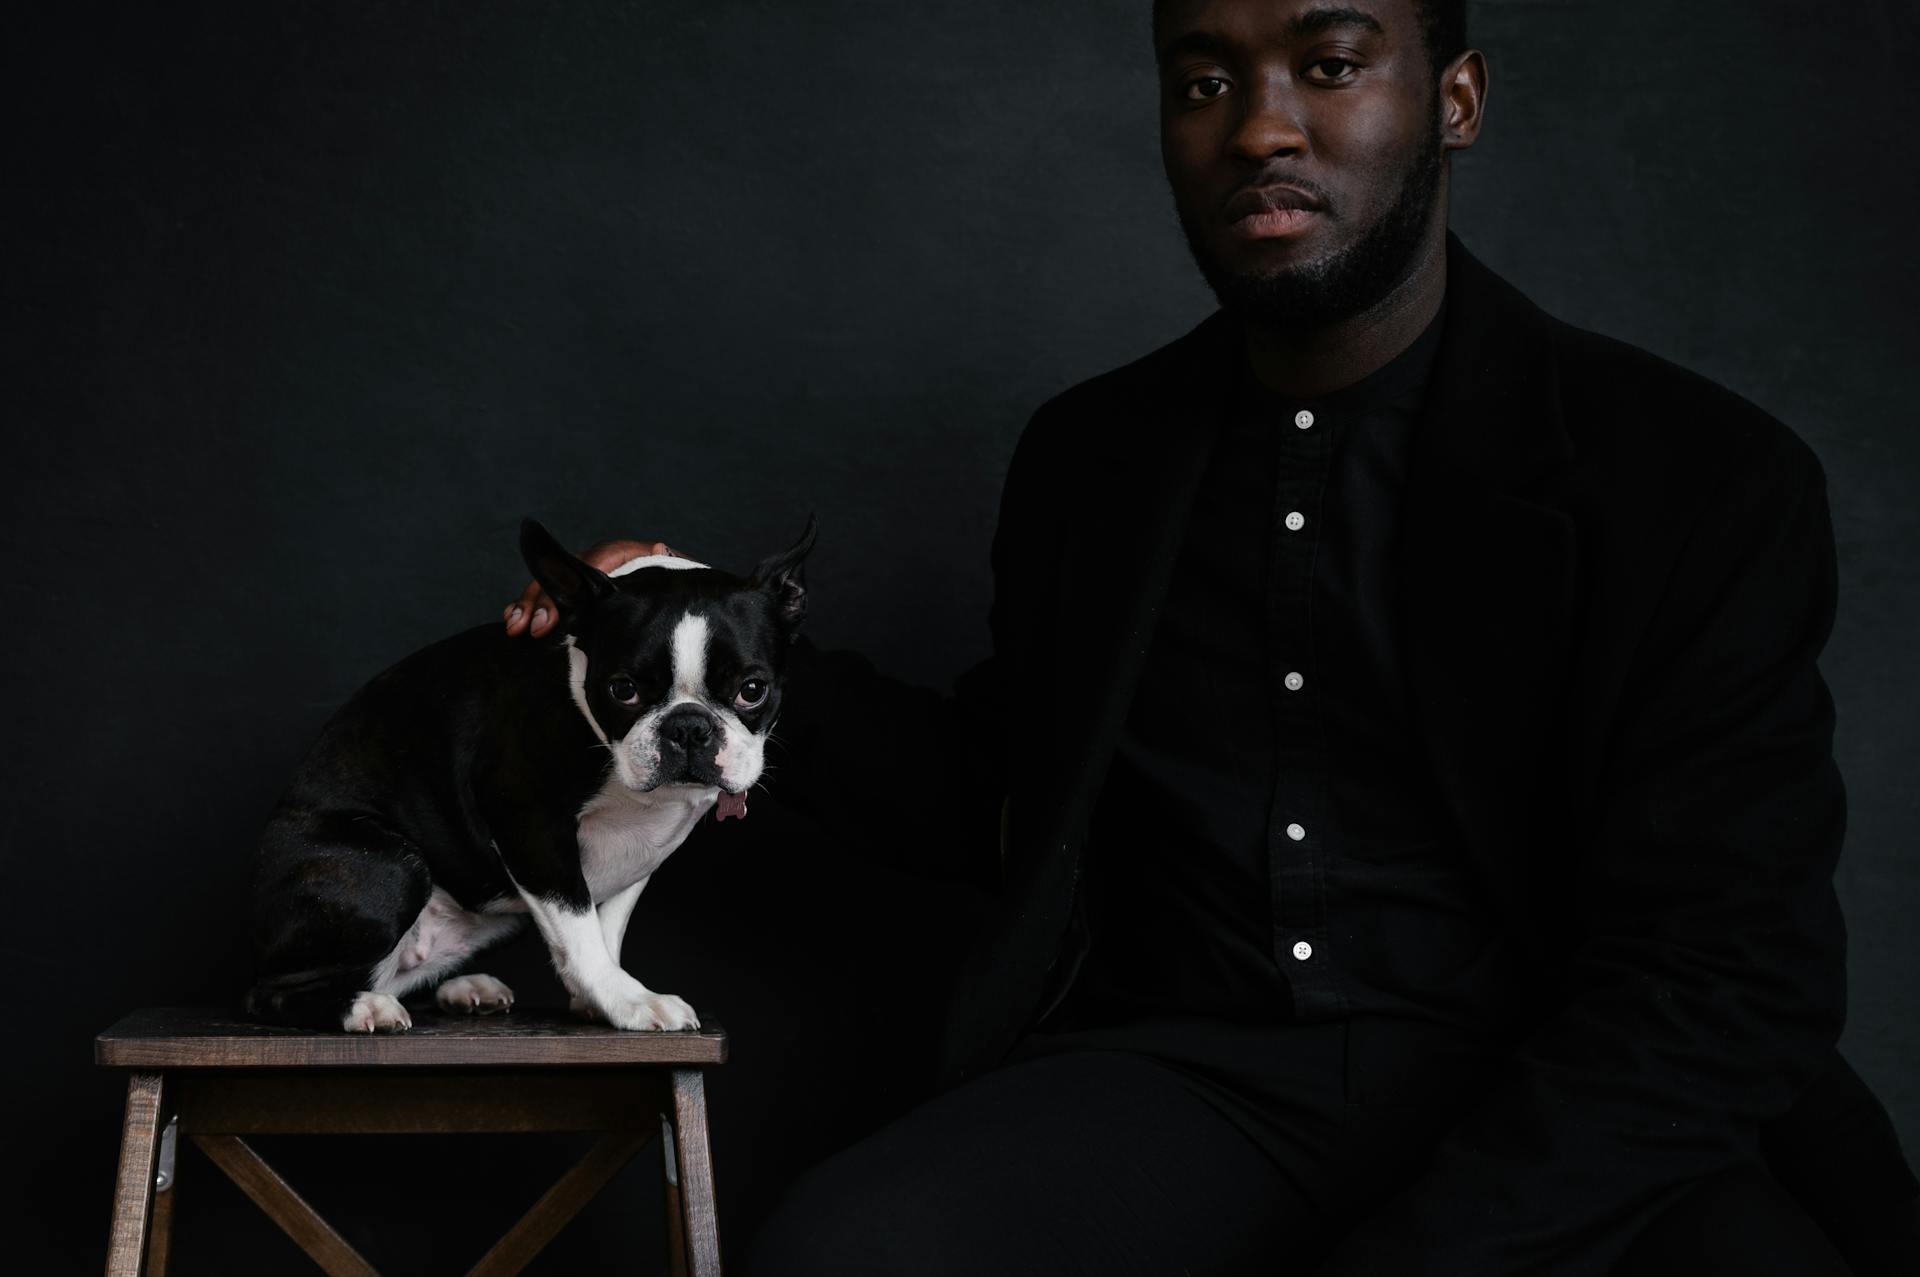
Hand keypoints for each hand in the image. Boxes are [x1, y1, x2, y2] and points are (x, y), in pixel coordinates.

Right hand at [504, 538, 678, 637]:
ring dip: (528, 605)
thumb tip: (658, 550)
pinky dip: (527, 606)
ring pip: (547, 584)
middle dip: (544, 600)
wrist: (666, 589)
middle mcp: (593, 560)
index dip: (571, 582)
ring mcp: (578, 574)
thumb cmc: (667, 585)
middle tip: (536, 628)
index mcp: (618, 553)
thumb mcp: (669, 573)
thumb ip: (664, 564)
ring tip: (517, 628)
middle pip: (562, 574)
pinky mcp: (571, 591)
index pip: (589, 564)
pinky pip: (545, 594)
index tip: (564, 606)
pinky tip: (514, 620)